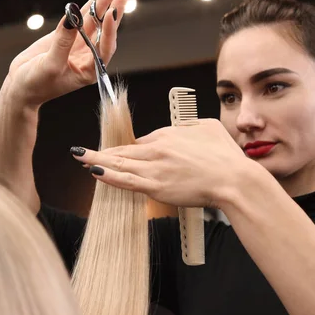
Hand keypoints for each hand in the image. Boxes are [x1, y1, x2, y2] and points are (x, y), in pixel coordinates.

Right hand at [4, 0, 128, 106]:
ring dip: (103, 5)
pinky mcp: (65, 37)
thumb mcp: (50, 65)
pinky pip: (78, 20)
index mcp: (89, 70)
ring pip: (93, 22)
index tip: (111, 13)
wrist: (20, 88)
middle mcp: (87, 57)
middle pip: (104, 31)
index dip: (110, 30)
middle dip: (113, 11)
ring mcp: (77, 46)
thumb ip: (62, 43)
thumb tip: (73, 19)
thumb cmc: (36, 84)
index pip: (105, 47)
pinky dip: (86, 8)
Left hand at [72, 119, 260, 207]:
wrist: (234, 180)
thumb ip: (188, 127)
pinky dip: (108, 176)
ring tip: (80, 158)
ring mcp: (154, 169)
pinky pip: (126, 181)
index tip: (117, 152)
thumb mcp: (207, 128)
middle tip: (81, 151)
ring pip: (119, 163)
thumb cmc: (225, 157)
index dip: (127, 148)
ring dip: (96, 160)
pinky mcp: (156, 187)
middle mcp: (156, 149)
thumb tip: (182, 131)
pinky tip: (95, 172)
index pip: (140, 141)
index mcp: (167, 135)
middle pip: (123, 150)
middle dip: (101, 151)